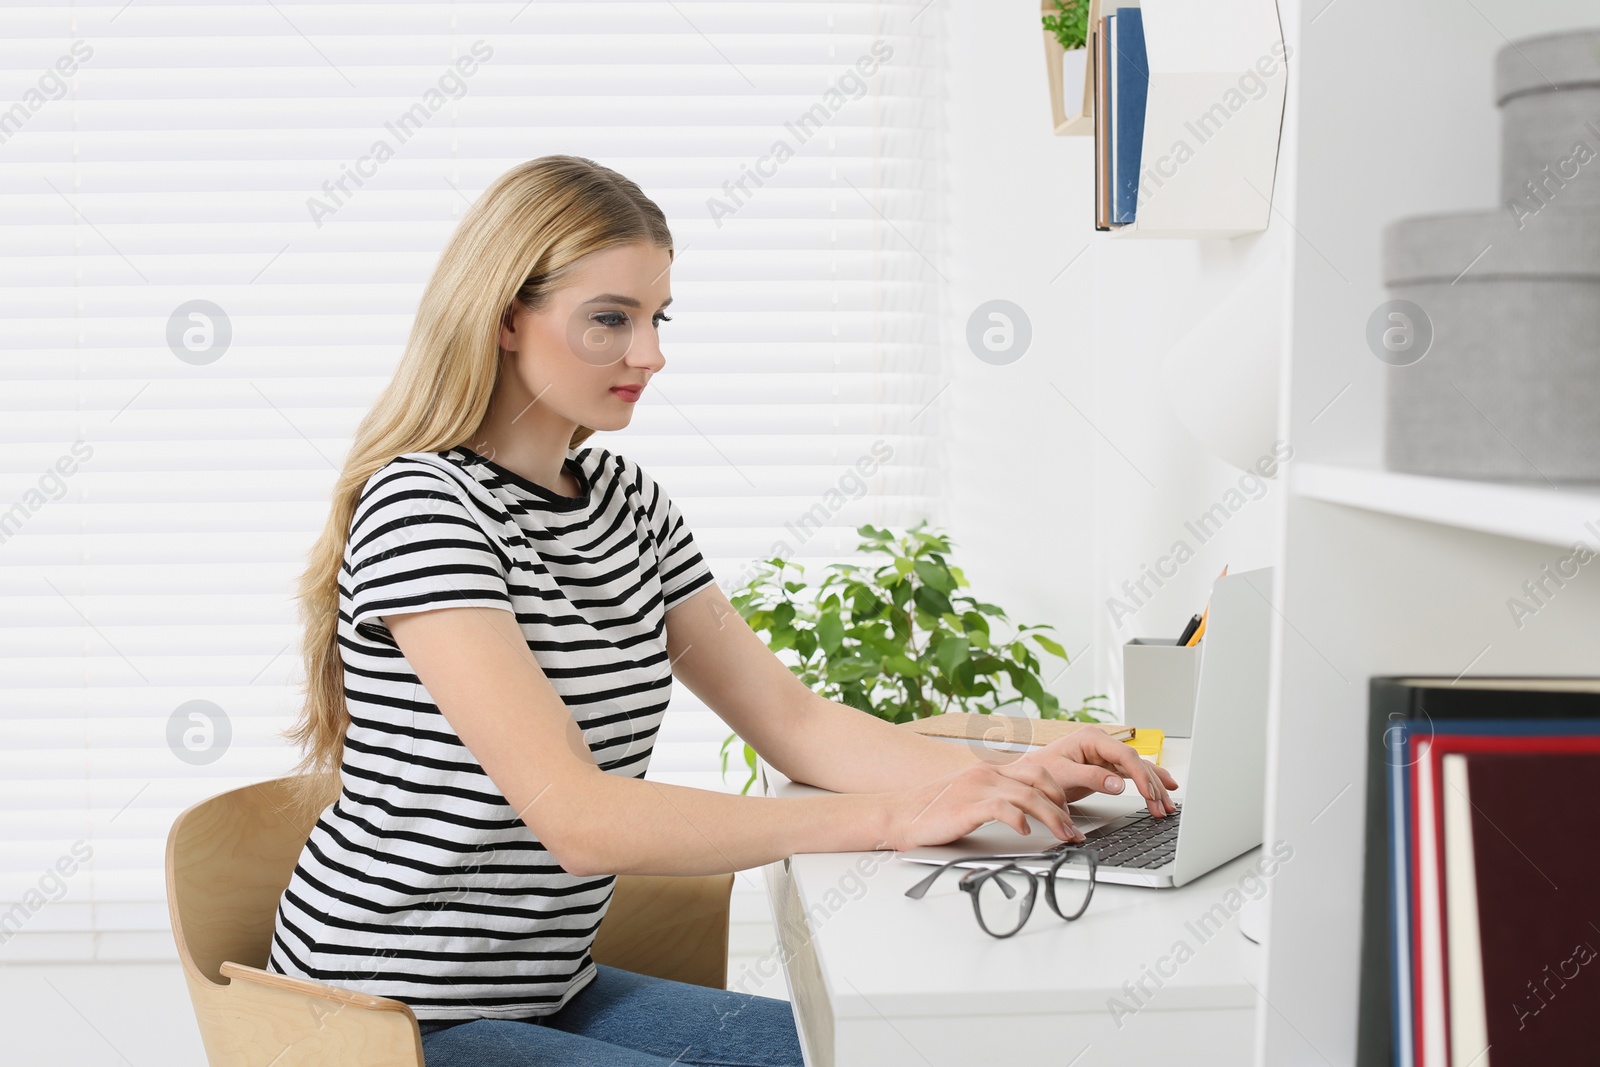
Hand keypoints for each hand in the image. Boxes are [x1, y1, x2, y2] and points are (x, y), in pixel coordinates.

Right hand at [884, 760, 1086, 850]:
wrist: (899, 814)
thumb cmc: (934, 811)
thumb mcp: (970, 796)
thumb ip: (997, 798)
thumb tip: (1028, 816)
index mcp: (990, 769)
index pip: (1036, 771)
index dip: (1059, 793)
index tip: (1069, 816)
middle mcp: (986, 773)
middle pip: (1040, 780)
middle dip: (1063, 806)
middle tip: (1073, 830)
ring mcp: (977, 787)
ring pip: (1028, 795)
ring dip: (1052, 818)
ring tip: (1063, 837)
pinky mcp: (967, 806)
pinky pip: (1002, 808)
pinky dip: (1020, 820)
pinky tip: (1026, 833)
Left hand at [1014, 726, 1178, 816]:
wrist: (1028, 773)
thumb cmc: (1041, 770)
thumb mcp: (1064, 774)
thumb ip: (1092, 777)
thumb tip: (1119, 784)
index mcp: (1092, 738)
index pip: (1124, 755)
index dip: (1141, 775)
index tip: (1149, 793)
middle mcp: (1102, 743)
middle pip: (1135, 763)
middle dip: (1152, 785)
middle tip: (1162, 806)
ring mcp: (1106, 754)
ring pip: (1137, 769)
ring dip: (1154, 787)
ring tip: (1167, 805)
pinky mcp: (1107, 766)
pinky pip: (1132, 774)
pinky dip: (1147, 784)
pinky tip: (1163, 789)